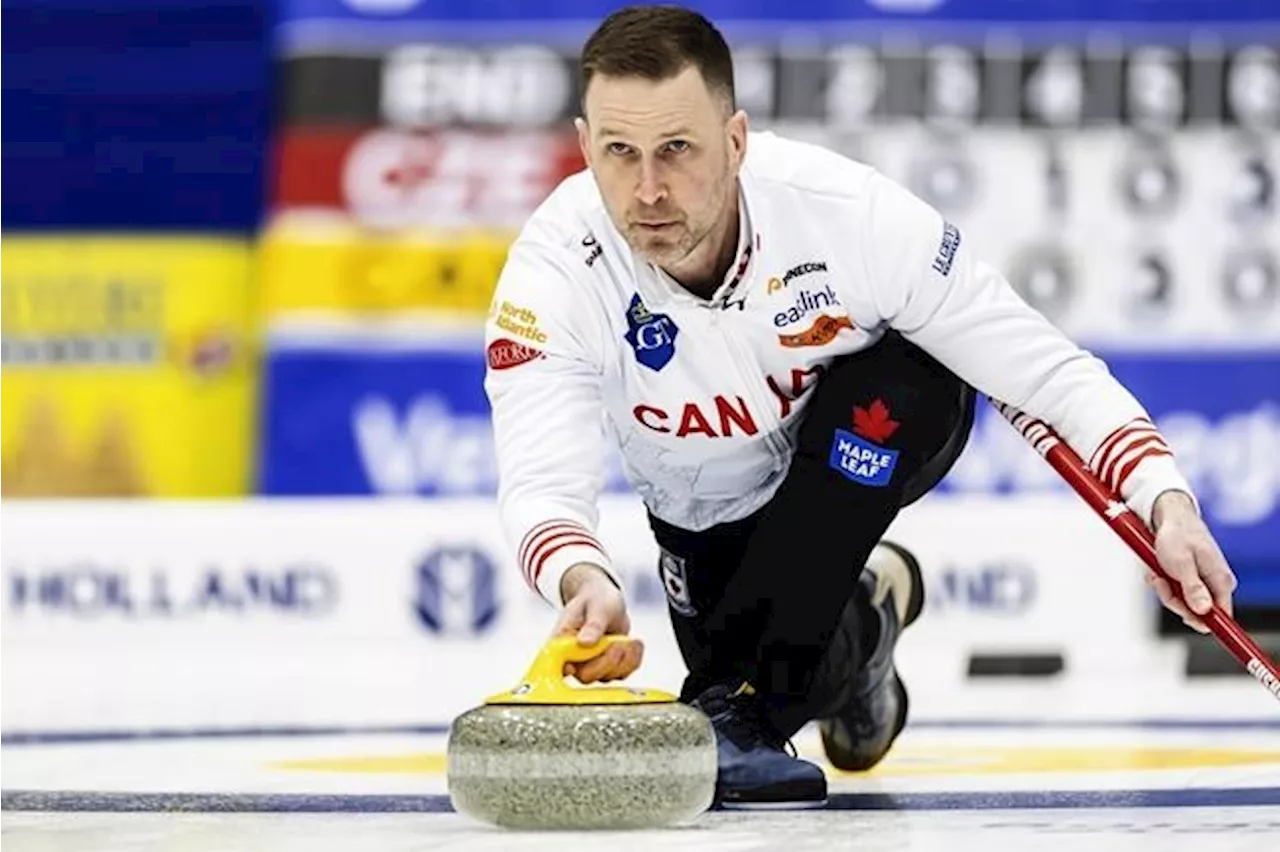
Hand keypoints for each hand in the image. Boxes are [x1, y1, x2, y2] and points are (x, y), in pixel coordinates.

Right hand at [554, 563, 643, 683]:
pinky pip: (623, 673)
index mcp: (562, 642)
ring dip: (623, 660)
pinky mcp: (609, 668)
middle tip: (618, 643)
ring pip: (606, 677)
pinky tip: (635, 644)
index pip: (557, 665)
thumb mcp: (596, 606)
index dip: (567, 670)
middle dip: (606, 661)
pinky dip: (633, 660)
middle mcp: (574, 658)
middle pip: (586, 676)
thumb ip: (592, 624)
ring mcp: (592, 666)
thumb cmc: (595, 599)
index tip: (579, 666)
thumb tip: (584, 642)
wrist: (606, 601)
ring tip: (628, 640)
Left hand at [1149, 490, 1237, 633]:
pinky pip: (1174, 591)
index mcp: (1221, 581)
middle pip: (1196, 612)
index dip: (1201, 621)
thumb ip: (1193, 588)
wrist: (1169, 516)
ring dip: (1164, 589)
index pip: (1221, 616)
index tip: (1183, 616)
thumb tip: (1203, 611)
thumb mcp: (1181, 563)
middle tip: (1160, 581)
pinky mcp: (1190, 579)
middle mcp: (1215, 584)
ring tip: (1156, 572)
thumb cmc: (1177, 536)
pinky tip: (1156, 570)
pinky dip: (1162, 582)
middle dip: (1173, 599)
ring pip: (1181, 602)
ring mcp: (1203, 582)